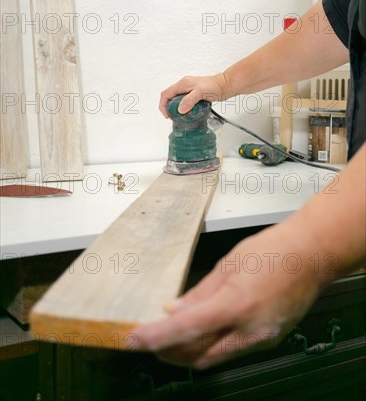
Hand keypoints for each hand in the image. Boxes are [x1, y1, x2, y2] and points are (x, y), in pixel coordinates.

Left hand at [131, 223, 319, 367]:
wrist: (310, 255)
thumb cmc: (273, 250)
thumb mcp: (228, 265)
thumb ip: (199, 293)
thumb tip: (174, 311)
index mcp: (237, 305)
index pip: (186, 329)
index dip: (156, 337)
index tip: (135, 339)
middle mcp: (250, 330)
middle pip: (199, 355)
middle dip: (169, 351)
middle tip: (148, 340)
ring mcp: (261, 339)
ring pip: (215, 357)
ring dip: (188, 351)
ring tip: (168, 338)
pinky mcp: (268, 340)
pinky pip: (232, 351)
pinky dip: (211, 345)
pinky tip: (200, 333)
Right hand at [159, 73, 231, 117]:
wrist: (227, 85)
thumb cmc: (215, 87)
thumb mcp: (200, 93)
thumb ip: (189, 100)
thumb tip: (180, 110)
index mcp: (182, 84)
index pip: (166, 94)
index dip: (163, 105)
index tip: (167, 116)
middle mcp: (184, 85)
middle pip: (169, 96)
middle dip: (168, 107)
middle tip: (173, 117)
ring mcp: (189, 89)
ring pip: (176, 98)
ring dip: (175, 108)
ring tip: (179, 116)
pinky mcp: (194, 93)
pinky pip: (183, 100)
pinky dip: (182, 107)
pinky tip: (187, 113)